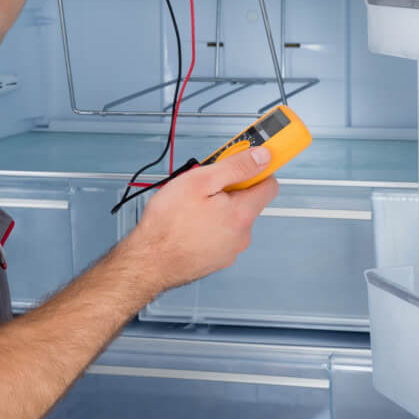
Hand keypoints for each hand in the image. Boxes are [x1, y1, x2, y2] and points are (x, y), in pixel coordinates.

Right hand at [129, 147, 278, 292]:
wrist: (148, 261)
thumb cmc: (168, 223)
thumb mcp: (200, 181)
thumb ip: (236, 167)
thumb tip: (262, 157)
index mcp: (242, 214)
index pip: (269, 184)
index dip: (256, 169)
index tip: (245, 162)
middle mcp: (242, 235)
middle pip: (247, 201)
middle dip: (229, 189)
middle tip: (204, 186)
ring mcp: (230, 250)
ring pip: (231, 218)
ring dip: (217, 208)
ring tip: (191, 207)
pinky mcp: (216, 259)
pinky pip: (220, 234)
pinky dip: (209, 226)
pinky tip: (189, 223)